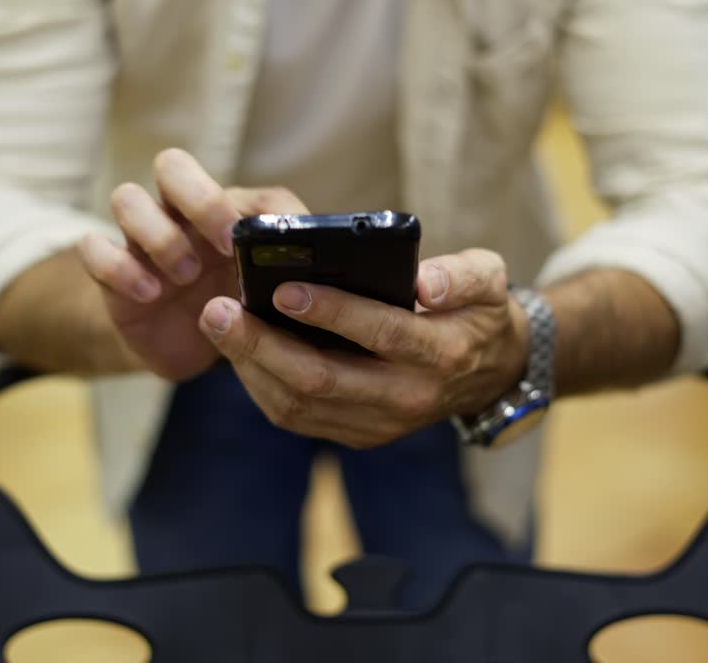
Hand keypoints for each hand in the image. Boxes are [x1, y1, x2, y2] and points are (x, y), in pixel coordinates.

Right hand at [77, 149, 308, 380]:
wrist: (188, 347)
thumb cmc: (238, 308)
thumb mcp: (269, 290)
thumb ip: (293, 268)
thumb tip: (330, 260)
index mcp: (222, 213)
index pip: (230, 183)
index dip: (240, 204)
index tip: (249, 242)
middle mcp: (179, 214)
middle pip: (172, 164)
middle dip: (197, 197)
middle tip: (221, 244)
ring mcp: (141, 240)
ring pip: (126, 197)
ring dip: (158, 235)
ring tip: (184, 277)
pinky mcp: (110, 271)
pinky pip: (94, 248)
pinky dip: (118, 267)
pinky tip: (147, 293)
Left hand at [197, 249, 530, 447]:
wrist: (489, 374)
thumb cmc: (478, 312)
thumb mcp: (489, 279)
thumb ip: (463, 274)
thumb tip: (424, 283)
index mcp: (442, 353)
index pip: (381, 333)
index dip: (331, 312)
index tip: (283, 289)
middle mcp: (408, 397)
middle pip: (322, 379)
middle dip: (263, 344)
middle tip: (219, 308)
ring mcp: (380, 423)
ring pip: (300, 405)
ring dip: (251, 366)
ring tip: (218, 324)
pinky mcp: (359, 434)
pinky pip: (298, 418)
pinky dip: (261, 385)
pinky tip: (237, 351)